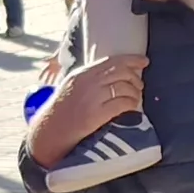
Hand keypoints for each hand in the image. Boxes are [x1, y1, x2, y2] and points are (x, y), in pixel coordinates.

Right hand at [29, 54, 147, 168]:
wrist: (49, 132)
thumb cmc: (60, 112)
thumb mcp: (70, 87)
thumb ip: (88, 79)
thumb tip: (113, 75)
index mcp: (81, 74)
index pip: (111, 61)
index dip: (131, 60)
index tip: (144, 61)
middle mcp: (87, 82)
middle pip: (121, 72)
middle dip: (135, 78)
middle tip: (140, 85)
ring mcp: (92, 98)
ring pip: (124, 87)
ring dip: (135, 93)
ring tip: (136, 98)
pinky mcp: (96, 114)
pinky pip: (122, 104)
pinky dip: (131, 104)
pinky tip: (132, 108)